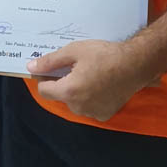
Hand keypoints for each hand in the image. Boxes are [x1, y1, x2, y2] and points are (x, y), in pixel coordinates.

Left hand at [28, 39, 159, 121]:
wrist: (135, 64)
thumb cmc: (104, 55)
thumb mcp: (74, 51)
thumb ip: (51, 61)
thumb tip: (31, 67)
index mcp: (68, 91)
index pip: (44, 90)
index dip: (44, 78)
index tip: (50, 69)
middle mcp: (78, 107)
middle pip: (61, 95)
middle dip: (64, 82)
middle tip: (76, 66)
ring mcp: (92, 113)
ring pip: (76, 102)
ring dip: (78, 91)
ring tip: (91, 74)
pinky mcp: (105, 115)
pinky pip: (90, 107)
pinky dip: (91, 98)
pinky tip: (101, 84)